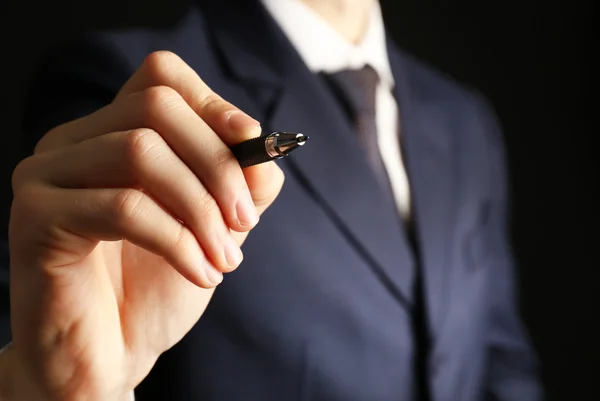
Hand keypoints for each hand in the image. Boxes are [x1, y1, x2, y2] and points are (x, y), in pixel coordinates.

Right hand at [7, 51, 283, 399]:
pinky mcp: (35, 218)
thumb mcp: (216, 225)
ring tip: (225, 258)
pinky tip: (202, 274)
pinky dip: (179, 241)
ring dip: (202, 209)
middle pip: (156, 107)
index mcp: (111, 132)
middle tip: (245, 221)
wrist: (111, 353)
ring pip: (140, 152)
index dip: (213, 105)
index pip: (160, 77)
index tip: (254, 146)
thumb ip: (242, 183)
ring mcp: (46, 175)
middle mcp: (72, 142)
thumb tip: (264, 151)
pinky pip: (124, 207)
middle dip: (217, 165)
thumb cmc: (159, 286)